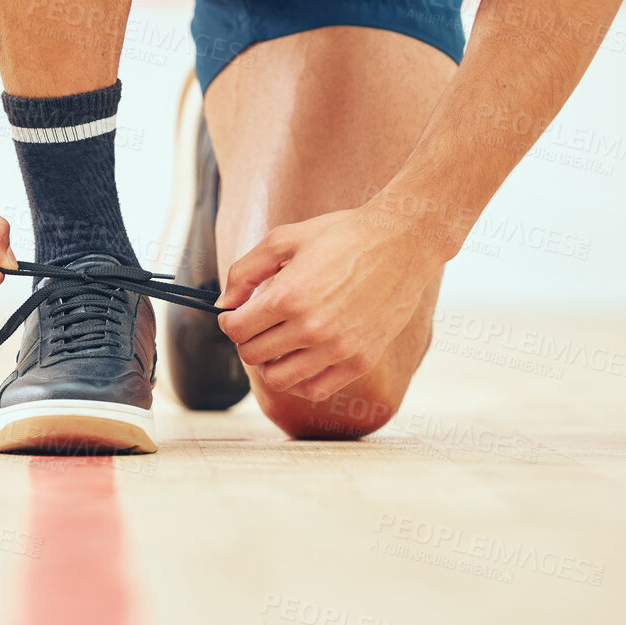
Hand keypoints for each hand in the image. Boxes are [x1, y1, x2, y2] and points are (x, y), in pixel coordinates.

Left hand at [215, 204, 442, 400]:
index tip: (237, 314)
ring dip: (270, 363)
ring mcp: (338, 349)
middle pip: (253, 355)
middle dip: (247, 340)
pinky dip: (300, 380)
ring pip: (278, 379)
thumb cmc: (341, 235)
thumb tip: (224, 304)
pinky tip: (302, 358)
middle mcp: (311, 328)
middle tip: (258, 325)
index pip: (236, 330)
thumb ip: (245, 271)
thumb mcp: (284, 239)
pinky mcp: (360, 361)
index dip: (229, 321)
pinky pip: (315, 389)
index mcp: (288, 296)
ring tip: (278, 343)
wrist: (401, 242)